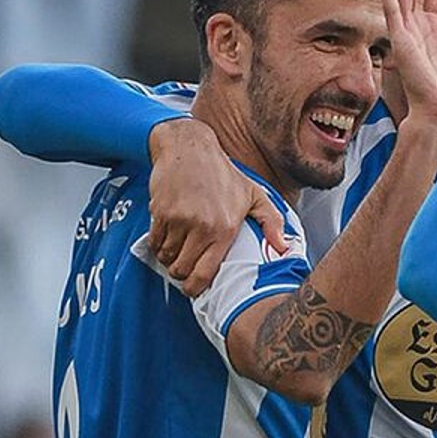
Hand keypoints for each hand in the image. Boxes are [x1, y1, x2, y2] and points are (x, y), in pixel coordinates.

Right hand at [147, 118, 286, 296]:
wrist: (190, 147)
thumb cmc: (223, 174)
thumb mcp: (254, 194)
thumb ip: (272, 222)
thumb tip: (283, 248)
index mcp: (225, 228)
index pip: (204, 273)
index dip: (195, 288)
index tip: (193, 289)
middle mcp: (202, 226)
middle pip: (181, 269)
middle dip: (180, 273)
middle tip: (183, 267)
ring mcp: (179, 219)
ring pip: (166, 256)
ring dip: (168, 257)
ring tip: (177, 248)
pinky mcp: (160, 211)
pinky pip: (154, 241)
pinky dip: (157, 243)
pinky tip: (167, 235)